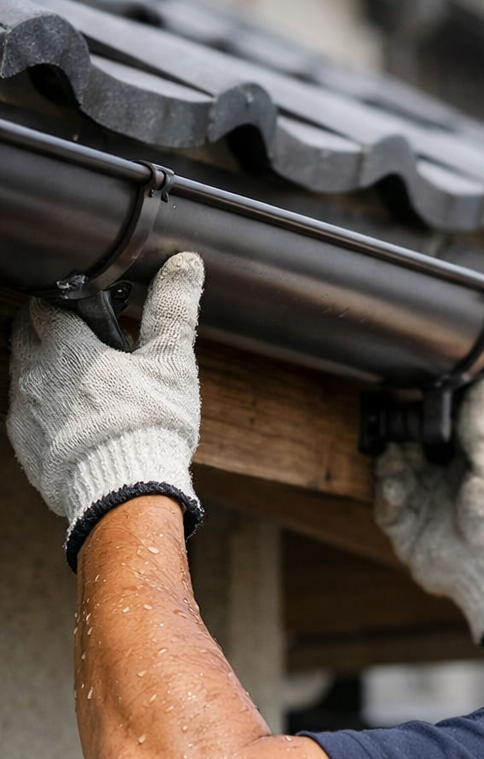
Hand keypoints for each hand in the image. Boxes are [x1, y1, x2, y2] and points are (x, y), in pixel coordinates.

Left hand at [7, 251, 205, 567]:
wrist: (125, 494)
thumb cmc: (149, 426)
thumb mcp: (171, 364)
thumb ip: (174, 310)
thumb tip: (186, 264)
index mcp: (65, 345)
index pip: (45, 303)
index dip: (64, 302)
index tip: (86, 310)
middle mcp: (33, 373)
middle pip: (25, 335)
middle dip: (47, 331)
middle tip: (82, 342)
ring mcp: (23, 412)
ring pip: (22, 375)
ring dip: (44, 372)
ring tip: (81, 386)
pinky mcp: (24, 447)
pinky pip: (24, 417)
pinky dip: (43, 412)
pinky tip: (73, 422)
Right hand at [374, 378, 483, 644]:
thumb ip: (481, 425)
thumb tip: (482, 384)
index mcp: (468, 459)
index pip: (439, 427)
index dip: (425, 414)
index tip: (417, 403)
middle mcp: (443, 477)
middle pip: (409, 444)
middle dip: (400, 435)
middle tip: (398, 429)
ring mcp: (423, 502)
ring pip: (392, 469)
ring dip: (391, 462)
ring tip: (398, 461)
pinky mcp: (406, 527)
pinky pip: (385, 503)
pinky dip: (387, 492)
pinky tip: (397, 490)